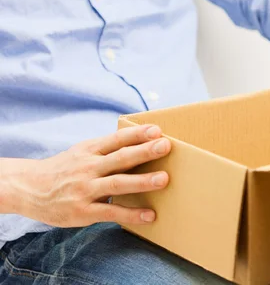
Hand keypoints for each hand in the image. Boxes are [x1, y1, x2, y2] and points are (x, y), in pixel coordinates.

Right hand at [15, 125, 170, 226]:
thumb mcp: (82, 153)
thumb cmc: (64, 169)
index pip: (116, 139)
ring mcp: (85, 190)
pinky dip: (131, 214)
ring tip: (164, 179)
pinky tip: (150, 215)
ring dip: (142, 181)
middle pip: (120, 158)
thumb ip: (107, 149)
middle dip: (144, 151)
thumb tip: (141, 141)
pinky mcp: (83, 211)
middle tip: (165, 146)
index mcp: (89, 151)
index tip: (157, 130)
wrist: (28, 189)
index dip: (137, 134)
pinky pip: (111, 213)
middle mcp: (88, 168)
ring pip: (117, 184)